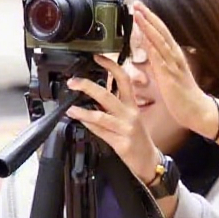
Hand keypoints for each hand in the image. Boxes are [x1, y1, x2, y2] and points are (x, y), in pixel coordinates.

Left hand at [65, 56, 161, 184]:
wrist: (148, 160)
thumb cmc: (137, 138)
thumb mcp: (129, 117)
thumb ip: (114, 105)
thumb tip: (94, 94)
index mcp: (132, 105)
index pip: (124, 80)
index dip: (111, 66)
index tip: (98, 58)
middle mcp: (130, 114)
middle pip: (108, 95)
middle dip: (88, 86)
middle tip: (73, 82)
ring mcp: (125, 128)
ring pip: (101, 116)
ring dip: (83, 111)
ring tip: (70, 108)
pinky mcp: (121, 143)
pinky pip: (101, 132)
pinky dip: (89, 125)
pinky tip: (81, 121)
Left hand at [131, 2, 218, 138]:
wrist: (198, 111)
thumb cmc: (183, 95)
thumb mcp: (168, 74)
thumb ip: (158, 61)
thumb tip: (148, 50)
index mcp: (174, 55)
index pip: (161, 32)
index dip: (150, 19)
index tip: (139, 8)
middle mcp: (174, 57)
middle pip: (161, 31)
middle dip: (148, 16)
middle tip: (136, 3)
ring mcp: (173, 65)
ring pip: (159, 40)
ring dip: (148, 26)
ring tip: (138, 13)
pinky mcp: (170, 77)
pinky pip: (159, 59)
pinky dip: (152, 46)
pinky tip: (144, 37)